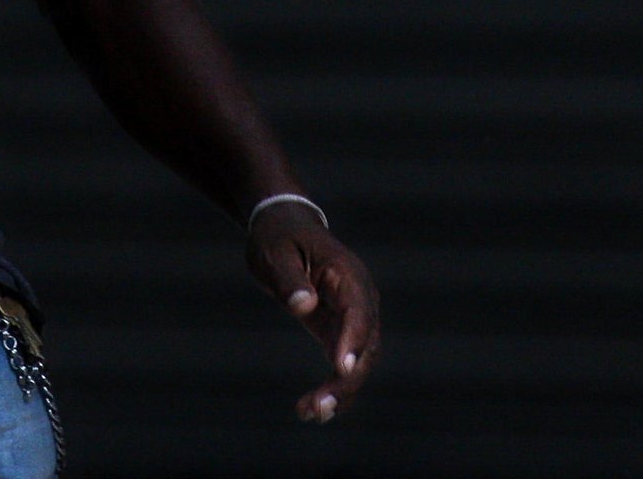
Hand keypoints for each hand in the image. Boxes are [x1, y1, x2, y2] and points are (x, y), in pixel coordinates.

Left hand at [246, 200, 379, 422]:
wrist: (283, 228)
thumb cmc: (278, 237)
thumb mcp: (275, 252)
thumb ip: (290, 279)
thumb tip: (303, 304)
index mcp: (347, 274)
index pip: (359, 310)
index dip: (354, 340)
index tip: (342, 369)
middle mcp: (359, 297)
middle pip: (366, 344)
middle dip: (347, 379)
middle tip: (320, 407)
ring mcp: (352, 316)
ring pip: (360, 361)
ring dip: (341, 390)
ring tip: (311, 413)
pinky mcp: (339, 330)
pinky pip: (344, 364)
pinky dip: (333, 387)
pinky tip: (311, 409)